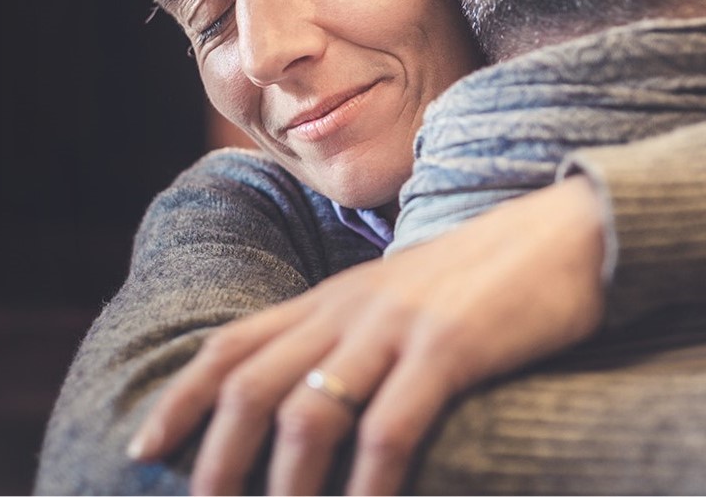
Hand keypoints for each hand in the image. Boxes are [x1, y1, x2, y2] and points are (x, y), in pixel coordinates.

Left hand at [127, 175, 606, 494]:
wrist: (561, 233)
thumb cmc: (478, 277)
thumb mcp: (395, 300)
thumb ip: (348, 335)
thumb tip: (312, 394)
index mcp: (330, 297)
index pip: (232, 344)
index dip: (180, 396)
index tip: (145, 444)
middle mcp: (349, 309)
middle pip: (252, 385)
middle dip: (215, 459)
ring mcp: (397, 326)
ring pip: (310, 413)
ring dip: (285, 487)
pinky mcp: (450, 348)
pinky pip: (391, 429)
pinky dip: (368, 486)